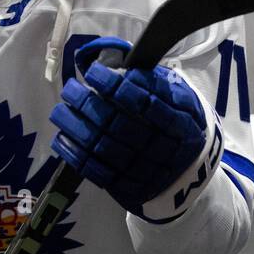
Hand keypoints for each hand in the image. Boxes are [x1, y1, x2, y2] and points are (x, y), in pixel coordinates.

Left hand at [48, 36, 208, 219]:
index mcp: (183, 121)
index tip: (93, 73)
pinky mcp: (132, 188)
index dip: (118, 87)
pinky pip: (101, 173)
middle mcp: (167, 148)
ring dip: (78, 129)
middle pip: (122, 125)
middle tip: (70, 89)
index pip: (147, 102)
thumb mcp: (181, 98)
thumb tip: (118, 65)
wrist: (193, 172)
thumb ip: (155, 80)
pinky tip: (63, 139)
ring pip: (107, 149)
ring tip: (60, 111)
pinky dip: (78, 156)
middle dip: (91, 105)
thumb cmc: (180, 122)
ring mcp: (149, 171)